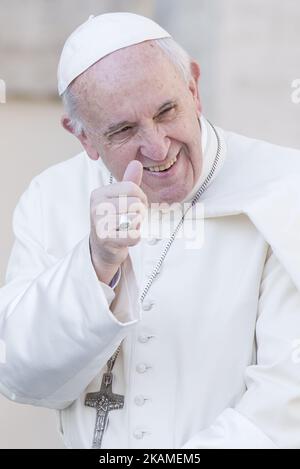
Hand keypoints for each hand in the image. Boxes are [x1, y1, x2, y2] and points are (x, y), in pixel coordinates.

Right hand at [89, 160, 146, 283]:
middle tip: (131, 220)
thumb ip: (129, 182)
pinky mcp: (105, 238)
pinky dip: (134, 239)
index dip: (142, 198)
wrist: (102, 248)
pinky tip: (125, 238)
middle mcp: (96, 205)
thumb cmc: (114, 221)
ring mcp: (99, 222)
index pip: (132, 188)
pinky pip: (133, 236)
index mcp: (100, 193)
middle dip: (140, 213)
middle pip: (135, 203)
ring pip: (135, 219)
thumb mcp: (120, 199)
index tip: (137, 207)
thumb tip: (136, 163)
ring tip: (126, 228)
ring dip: (136, 226)